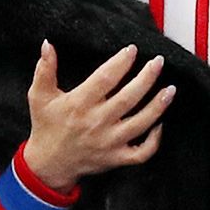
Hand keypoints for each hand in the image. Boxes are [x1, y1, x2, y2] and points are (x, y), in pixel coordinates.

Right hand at [21, 41, 173, 193]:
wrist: (49, 165)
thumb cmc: (46, 127)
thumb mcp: (39, 96)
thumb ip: (44, 69)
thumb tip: (47, 44)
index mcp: (79, 104)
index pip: (105, 78)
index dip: (121, 62)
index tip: (132, 50)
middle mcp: (96, 123)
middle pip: (128, 98)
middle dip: (147, 78)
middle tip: (158, 62)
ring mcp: (109, 142)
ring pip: (141, 123)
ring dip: (158, 105)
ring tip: (170, 89)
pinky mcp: (116, 158)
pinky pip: (142, 152)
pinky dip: (155, 140)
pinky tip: (160, 123)